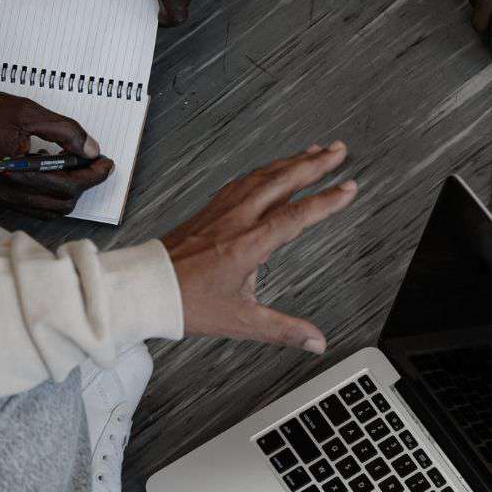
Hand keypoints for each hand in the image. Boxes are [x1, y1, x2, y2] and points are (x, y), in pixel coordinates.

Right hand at [0, 70, 113, 216]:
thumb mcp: (28, 112)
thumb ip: (65, 131)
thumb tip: (92, 148)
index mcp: (16, 174)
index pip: (70, 185)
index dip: (94, 174)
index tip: (107, 161)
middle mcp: (7, 193)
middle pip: (63, 202)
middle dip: (84, 183)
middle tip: (95, 162)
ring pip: (48, 209)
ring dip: (67, 192)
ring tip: (75, 166)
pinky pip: (30, 206)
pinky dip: (48, 195)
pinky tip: (51, 171)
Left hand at [160, 142, 357, 350]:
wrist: (143, 288)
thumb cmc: (186, 302)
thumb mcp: (241, 321)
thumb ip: (283, 330)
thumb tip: (315, 341)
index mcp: (247, 244)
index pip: (296, 216)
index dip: (326, 201)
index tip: (348, 188)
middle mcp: (236, 220)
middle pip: (282, 182)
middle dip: (314, 164)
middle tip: (338, 151)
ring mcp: (222, 211)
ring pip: (262, 176)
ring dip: (291, 161)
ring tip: (313, 152)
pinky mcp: (210, 210)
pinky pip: (242, 181)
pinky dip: (264, 170)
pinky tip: (270, 169)